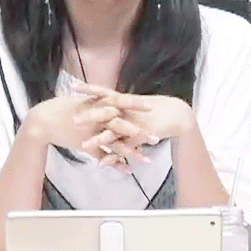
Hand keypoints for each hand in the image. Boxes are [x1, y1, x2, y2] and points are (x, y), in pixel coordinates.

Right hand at [25, 95, 149, 164]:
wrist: (43, 121)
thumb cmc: (62, 108)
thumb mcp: (83, 102)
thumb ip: (98, 102)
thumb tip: (111, 99)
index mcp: (96, 104)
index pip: (120, 102)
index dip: (135, 104)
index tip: (151, 107)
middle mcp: (96, 118)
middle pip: (121, 124)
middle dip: (139, 131)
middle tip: (155, 137)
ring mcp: (91, 133)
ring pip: (115, 143)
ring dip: (132, 151)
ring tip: (147, 159)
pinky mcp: (86, 145)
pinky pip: (103, 156)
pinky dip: (115, 163)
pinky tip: (128, 170)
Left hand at [75, 84, 195, 154]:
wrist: (177, 115)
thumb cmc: (156, 108)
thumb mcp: (135, 103)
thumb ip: (120, 103)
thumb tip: (107, 99)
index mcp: (125, 101)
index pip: (104, 91)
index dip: (90, 89)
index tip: (74, 86)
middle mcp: (128, 110)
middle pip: (106, 112)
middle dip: (89, 116)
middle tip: (73, 119)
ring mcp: (135, 123)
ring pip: (114, 132)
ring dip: (98, 139)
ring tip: (83, 145)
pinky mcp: (142, 136)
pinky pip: (125, 148)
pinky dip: (113, 156)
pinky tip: (102, 163)